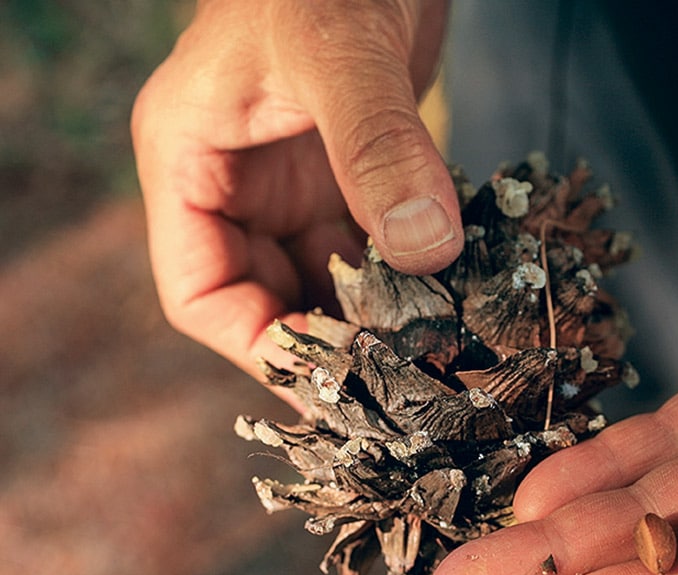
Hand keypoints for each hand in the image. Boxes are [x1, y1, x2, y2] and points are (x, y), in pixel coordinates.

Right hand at [132, 0, 460, 386]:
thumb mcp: (339, 53)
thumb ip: (376, 148)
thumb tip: (424, 250)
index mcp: (189, 164)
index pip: (200, 294)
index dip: (260, 345)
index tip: (334, 378)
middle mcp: (237, 185)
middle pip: (267, 299)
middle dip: (329, 342)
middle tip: (398, 379)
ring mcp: (294, 183)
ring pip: (324, 282)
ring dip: (374, 318)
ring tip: (430, 351)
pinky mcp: (350, 176)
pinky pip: (371, 250)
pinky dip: (405, 279)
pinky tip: (448, 299)